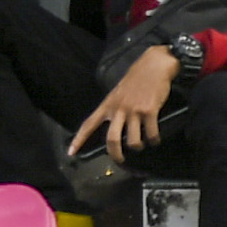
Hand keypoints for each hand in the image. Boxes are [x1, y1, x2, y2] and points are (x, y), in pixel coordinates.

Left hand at [68, 46, 178, 165]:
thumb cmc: (138, 78)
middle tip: (120, 161)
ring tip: (142, 145)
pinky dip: (154, 140)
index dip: (79, 139)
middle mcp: (118, 109)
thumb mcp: (119, 92)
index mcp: (108, 104)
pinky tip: (155, 139)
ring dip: (138, 146)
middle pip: (112, 139)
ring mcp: (134, 111)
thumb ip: (115, 108)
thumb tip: (116, 125)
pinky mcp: (149, 111)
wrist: (155, 65)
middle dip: (116, 154)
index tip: (71, 152)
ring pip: (133, 140)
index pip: (89, 124)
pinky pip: (151, 134)